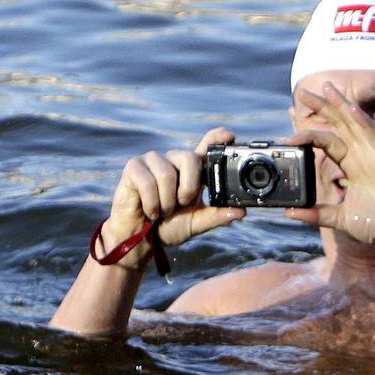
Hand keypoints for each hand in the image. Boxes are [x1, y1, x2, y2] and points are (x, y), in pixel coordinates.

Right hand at [100, 127, 246, 266]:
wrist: (139, 238)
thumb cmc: (166, 227)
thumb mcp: (195, 223)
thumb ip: (216, 216)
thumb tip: (241, 212)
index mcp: (191, 170)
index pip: (207, 146)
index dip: (217, 138)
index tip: (229, 136)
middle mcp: (173, 160)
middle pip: (190, 158)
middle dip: (188, 188)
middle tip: (181, 204)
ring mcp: (152, 161)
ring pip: (167, 173)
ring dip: (167, 201)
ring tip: (162, 211)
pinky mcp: (134, 167)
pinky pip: (148, 182)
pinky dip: (151, 203)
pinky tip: (149, 211)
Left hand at [285, 84, 374, 252]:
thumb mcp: (339, 218)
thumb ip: (316, 214)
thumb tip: (290, 212)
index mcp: (352, 166)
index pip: (328, 142)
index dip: (309, 135)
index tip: (289, 138)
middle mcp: (362, 156)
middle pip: (339, 125)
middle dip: (322, 107)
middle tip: (304, 92)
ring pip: (354, 123)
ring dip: (340, 104)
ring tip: (326, 87)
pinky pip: (373, 135)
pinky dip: (361, 120)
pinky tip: (350, 108)